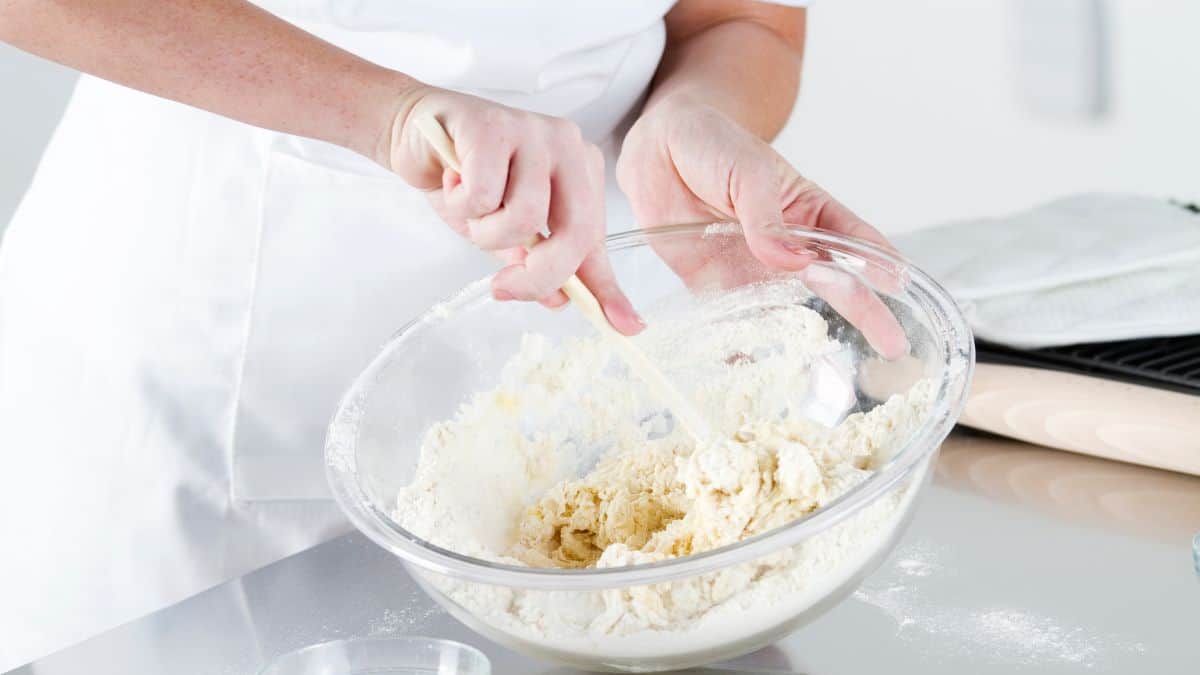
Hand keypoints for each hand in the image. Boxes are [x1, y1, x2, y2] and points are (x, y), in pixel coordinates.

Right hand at [383, 85, 642, 334]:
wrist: (414, 136)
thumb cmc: (466, 181)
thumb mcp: (509, 233)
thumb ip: (539, 263)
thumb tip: (562, 301)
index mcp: (580, 170)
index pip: (596, 238)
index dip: (604, 287)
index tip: (623, 326)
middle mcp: (566, 146)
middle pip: (574, 231)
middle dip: (538, 275)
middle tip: (503, 288)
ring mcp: (532, 131)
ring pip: (524, 218)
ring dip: (486, 232)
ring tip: (470, 210)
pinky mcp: (492, 126)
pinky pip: (483, 196)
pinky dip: (461, 204)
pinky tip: (453, 181)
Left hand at [616, 97, 908, 357]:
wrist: (656, 150)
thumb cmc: (714, 145)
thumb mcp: (747, 171)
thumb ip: (767, 217)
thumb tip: (792, 260)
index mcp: (808, 210)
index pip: (855, 239)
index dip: (881, 263)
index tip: (903, 287)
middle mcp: (788, 247)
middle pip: (835, 283)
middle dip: (865, 312)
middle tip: (893, 346)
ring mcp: (754, 269)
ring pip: (789, 309)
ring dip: (807, 339)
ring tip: (834, 374)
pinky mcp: (716, 286)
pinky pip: (734, 321)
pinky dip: (743, 347)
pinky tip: (753, 373)